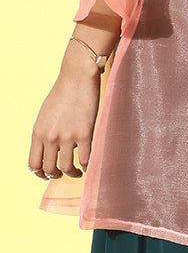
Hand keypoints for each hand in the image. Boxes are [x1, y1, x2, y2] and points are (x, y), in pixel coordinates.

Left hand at [28, 44, 103, 179]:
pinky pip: (85, 159)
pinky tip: (88, 164)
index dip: (40, 173)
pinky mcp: (84, 134)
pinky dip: (86, 165)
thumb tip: (49, 149)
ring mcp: (67, 137)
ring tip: (77, 171)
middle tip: (63, 173)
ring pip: (66, 167)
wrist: (77, 77)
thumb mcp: (45, 115)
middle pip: (49, 169)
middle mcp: (50, 137)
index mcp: (37, 132)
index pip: (33, 164)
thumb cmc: (62, 93)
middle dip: (55, 175)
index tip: (47, 174)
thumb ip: (44, 132)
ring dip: (72, 173)